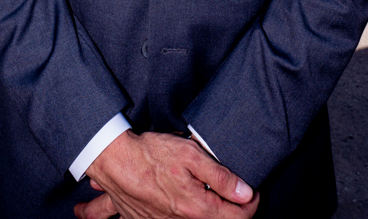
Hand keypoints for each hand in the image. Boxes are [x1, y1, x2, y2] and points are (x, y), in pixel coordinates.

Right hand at [74, 130, 258, 218]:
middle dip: (234, 209)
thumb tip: (246, 193)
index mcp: (197, 208)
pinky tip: (187, 195)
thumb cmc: (151, 154)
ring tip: (210, 189)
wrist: (115, 162)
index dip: (251, 204)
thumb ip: (221, 176)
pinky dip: (190, 213)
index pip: (238, 218)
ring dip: (211, 209)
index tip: (252, 191)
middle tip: (236, 190)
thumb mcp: (191, 155)